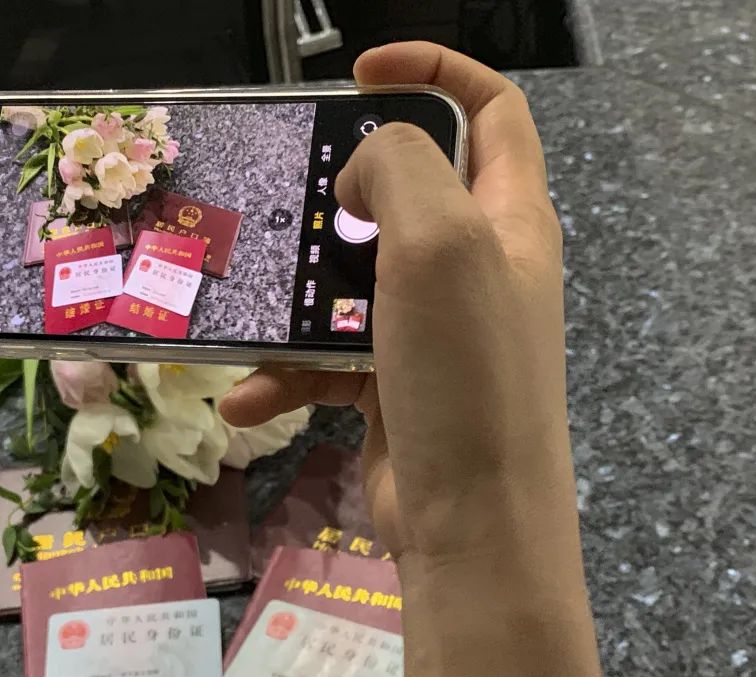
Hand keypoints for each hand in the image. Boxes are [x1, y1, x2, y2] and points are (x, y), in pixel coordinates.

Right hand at [220, 41, 567, 565]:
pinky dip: (289, 376)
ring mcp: (434, 331)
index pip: (491, 111)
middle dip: (338, 197)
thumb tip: (361, 176)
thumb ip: (398, 170)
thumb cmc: (467, 374)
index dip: (434, 72)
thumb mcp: (439, 244)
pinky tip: (247, 401)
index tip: (359, 72)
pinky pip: (331, 360)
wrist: (473, 526)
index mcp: (509, 218)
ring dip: (295, 302)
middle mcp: (477, 267)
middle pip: (405, 196)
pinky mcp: (395, 386)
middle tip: (288, 204)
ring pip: (351, 283)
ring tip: (247, 315)